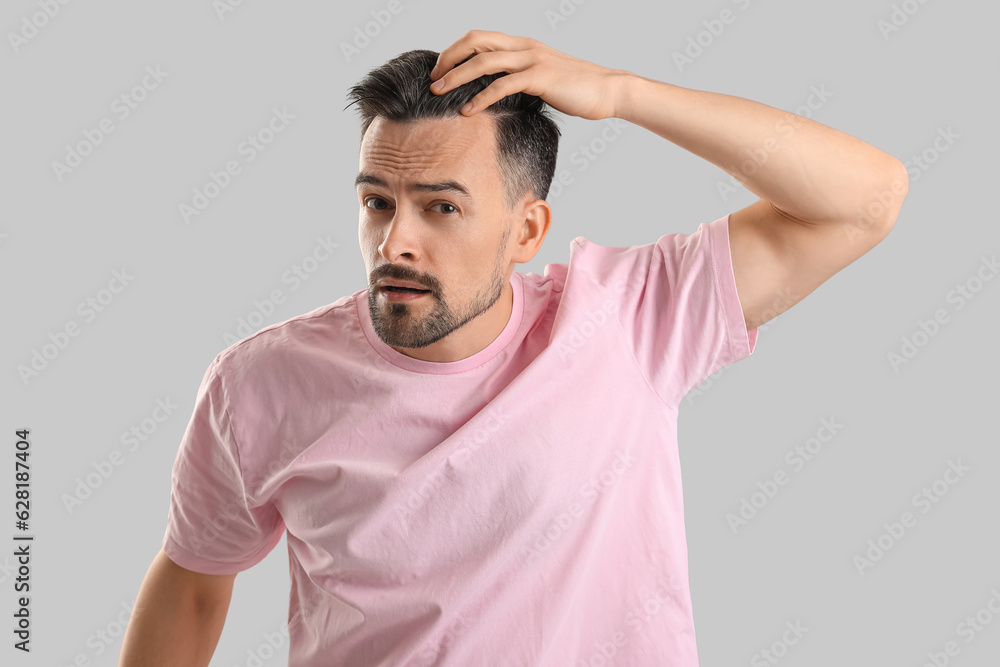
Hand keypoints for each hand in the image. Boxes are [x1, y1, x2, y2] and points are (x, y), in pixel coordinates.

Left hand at [429, 30, 628, 120]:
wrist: (607, 90)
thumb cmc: (576, 89)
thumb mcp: (542, 79)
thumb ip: (520, 79)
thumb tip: (496, 94)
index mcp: (522, 45)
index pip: (479, 38)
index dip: (455, 51)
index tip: (440, 71)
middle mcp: (524, 46)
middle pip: (475, 42)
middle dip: (449, 59)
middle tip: (432, 79)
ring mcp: (532, 59)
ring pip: (484, 61)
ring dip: (456, 76)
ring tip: (438, 92)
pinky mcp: (539, 76)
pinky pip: (502, 84)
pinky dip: (480, 97)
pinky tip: (467, 110)